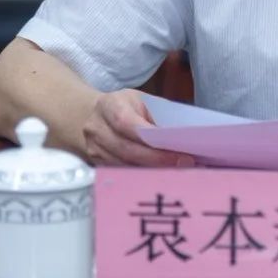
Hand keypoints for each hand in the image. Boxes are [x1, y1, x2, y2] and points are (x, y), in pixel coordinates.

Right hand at [81, 89, 195, 166]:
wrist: (93, 115)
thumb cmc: (126, 106)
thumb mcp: (142, 101)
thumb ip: (159, 117)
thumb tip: (183, 137)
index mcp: (110, 106)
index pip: (127, 124)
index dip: (151, 139)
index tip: (176, 149)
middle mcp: (97, 128)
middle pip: (127, 150)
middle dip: (157, 159)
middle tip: (183, 164)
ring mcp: (94, 148)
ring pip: (125, 166)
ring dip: (152, 171)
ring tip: (177, 171)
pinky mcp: (97, 164)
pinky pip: (121, 174)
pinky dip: (143, 176)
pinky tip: (160, 176)